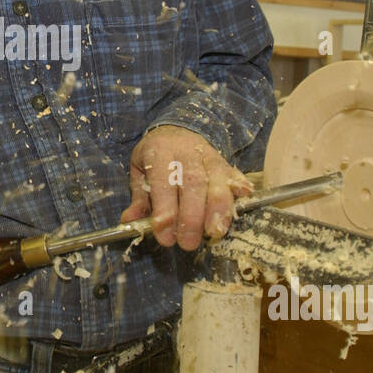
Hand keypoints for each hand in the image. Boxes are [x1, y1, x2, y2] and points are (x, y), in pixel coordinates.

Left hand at [119, 125, 252, 250]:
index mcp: (159, 152)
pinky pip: (234, 174)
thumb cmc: (156, 157)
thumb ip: (138, 198)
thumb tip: (128, 221)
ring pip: (217, 178)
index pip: (163, 182)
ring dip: (218, 208)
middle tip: (188, 242)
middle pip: (193, 182)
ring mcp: (208, 155)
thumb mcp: (139, 172)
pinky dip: (240, 187)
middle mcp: (185, 151)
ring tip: (215, 232)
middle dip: (192, 216)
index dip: (166, 210)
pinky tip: (243, 199)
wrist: (178, 130)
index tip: (165, 237)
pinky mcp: (224, 161)